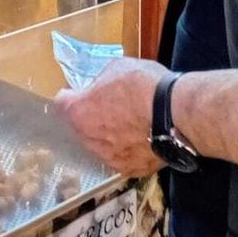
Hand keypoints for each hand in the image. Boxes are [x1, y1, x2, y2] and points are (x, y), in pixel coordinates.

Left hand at [53, 56, 169, 178]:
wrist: (176, 114)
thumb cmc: (145, 86)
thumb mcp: (117, 67)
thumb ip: (101, 80)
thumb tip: (99, 86)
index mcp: (79, 112)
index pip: (61, 104)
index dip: (70, 96)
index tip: (77, 92)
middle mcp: (89, 138)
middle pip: (79, 127)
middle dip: (87, 117)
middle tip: (104, 107)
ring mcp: (109, 157)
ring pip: (98, 145)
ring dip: (105, 136)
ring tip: (124, 124)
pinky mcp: (129, 169)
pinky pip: (120, 157)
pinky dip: (125, 149)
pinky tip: (137, 138)